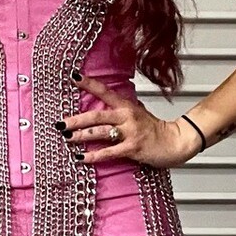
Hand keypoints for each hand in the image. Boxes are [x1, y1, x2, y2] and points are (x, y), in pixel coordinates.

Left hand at [58, 78, 203, 167]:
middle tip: (59, 123)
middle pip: (96, 115)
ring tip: (66, 138)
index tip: (73, 77)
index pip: (104, 91)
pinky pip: (109, 152)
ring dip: (81, 136)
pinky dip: (93, 156)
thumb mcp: (138, 113)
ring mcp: (129, 132)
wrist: (175, 142)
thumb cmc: (155, 130)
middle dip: (76, 120)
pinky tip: (81, 158)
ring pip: (100, 133)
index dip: (89, 83)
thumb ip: (122, 109)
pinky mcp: (132, 148)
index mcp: (126, 106)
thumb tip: (105, 103)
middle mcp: (126, 116)